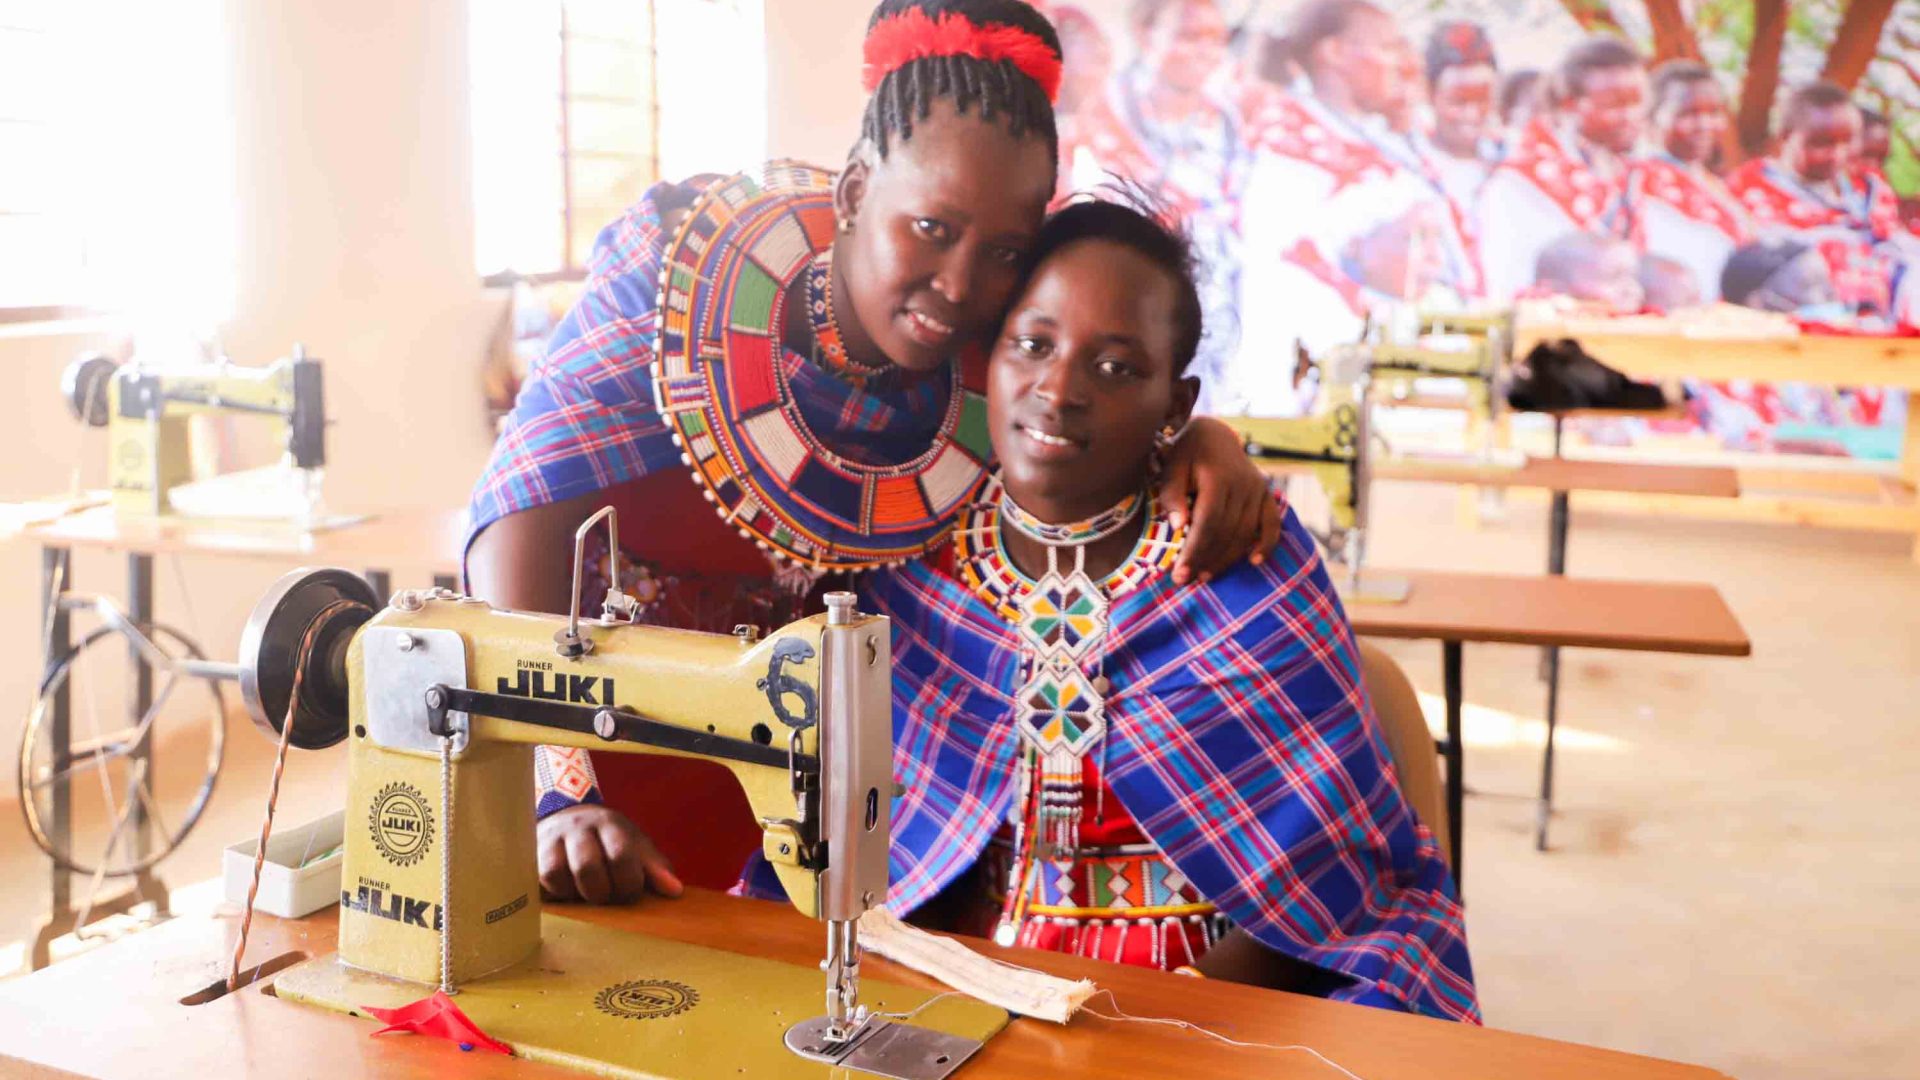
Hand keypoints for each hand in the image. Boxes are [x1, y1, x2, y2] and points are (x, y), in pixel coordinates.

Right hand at [536, 804, 682, 903]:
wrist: (566, 816)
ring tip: (583, 894)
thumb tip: (674, 891)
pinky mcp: (531, 853)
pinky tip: (565, 892)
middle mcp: (580, 827)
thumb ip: (654, 868)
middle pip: (587, 868)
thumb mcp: (635, 846)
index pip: (622, 856)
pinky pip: (538, 881)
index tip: (629, 894)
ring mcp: (552, 838)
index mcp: (612, 825)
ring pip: (558, 875)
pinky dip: (553, 893)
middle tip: (605, 897)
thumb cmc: (608, 840)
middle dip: (600, 893)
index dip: (628, 884)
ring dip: (574, 894)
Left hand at [1157, 417, 1281, 584]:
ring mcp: (1258, 489)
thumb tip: (1179, 526)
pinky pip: (1271, 523)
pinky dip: (1266, 544)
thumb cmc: (1186, 453)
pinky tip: (1254, 562)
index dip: (1194, 551)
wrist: (1214, 433)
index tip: (1179, 573)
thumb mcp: (1171, 467)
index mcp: (1218, 477)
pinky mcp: (1266, 494)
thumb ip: (1172, 495)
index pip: (1207, 523)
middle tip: (1185, 579)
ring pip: (1245, 533)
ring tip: (1206, 575)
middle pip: (1226, 532)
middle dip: (1206, 559)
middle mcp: (1243, 484)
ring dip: (1227, 558)